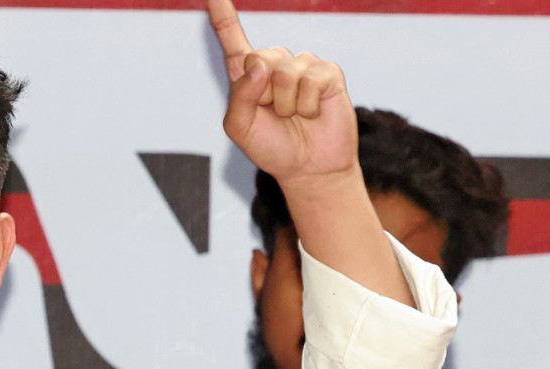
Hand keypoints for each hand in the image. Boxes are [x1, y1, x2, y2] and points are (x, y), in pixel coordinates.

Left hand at [209, 0, 358, 183]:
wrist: (309, 170)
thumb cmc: (272, 149)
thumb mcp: (241, 129)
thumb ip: (241, 97)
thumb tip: (260, 64)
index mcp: (247, 76)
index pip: (233, 40)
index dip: (223, 17)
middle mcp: (274, 65)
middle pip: (259, 57)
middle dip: (263, 94)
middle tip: (275, 115)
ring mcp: (302, 66)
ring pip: (285, 72)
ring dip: (287, 104)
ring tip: (294, 117)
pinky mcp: (327, 73)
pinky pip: (310, 80)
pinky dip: (307, 105)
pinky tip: (313, 114)